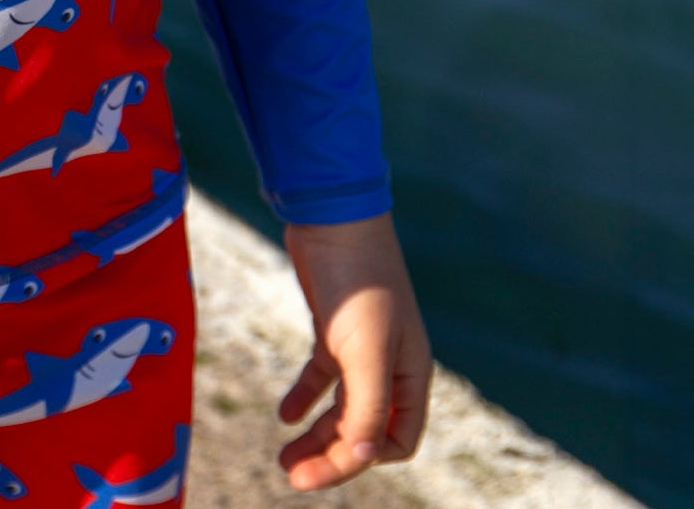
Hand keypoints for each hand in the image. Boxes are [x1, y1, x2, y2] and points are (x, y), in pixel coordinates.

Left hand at [276, 212, 431, 490]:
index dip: (361, 459)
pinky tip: (284, 414)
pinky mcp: (333, 330)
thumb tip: (362, 457)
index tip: (324, 464)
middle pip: (364, 429)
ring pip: (341, 407)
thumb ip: (367, 405)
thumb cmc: (359, 283)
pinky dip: (304, 398)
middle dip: (332, 455)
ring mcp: (361, 348)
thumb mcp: (366, 350)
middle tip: (291, 474)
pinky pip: (322, 377)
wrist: (333, 219)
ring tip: (283, 457)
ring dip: (316, 435)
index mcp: (410, 375)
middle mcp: (390, 366)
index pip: (397, 441)